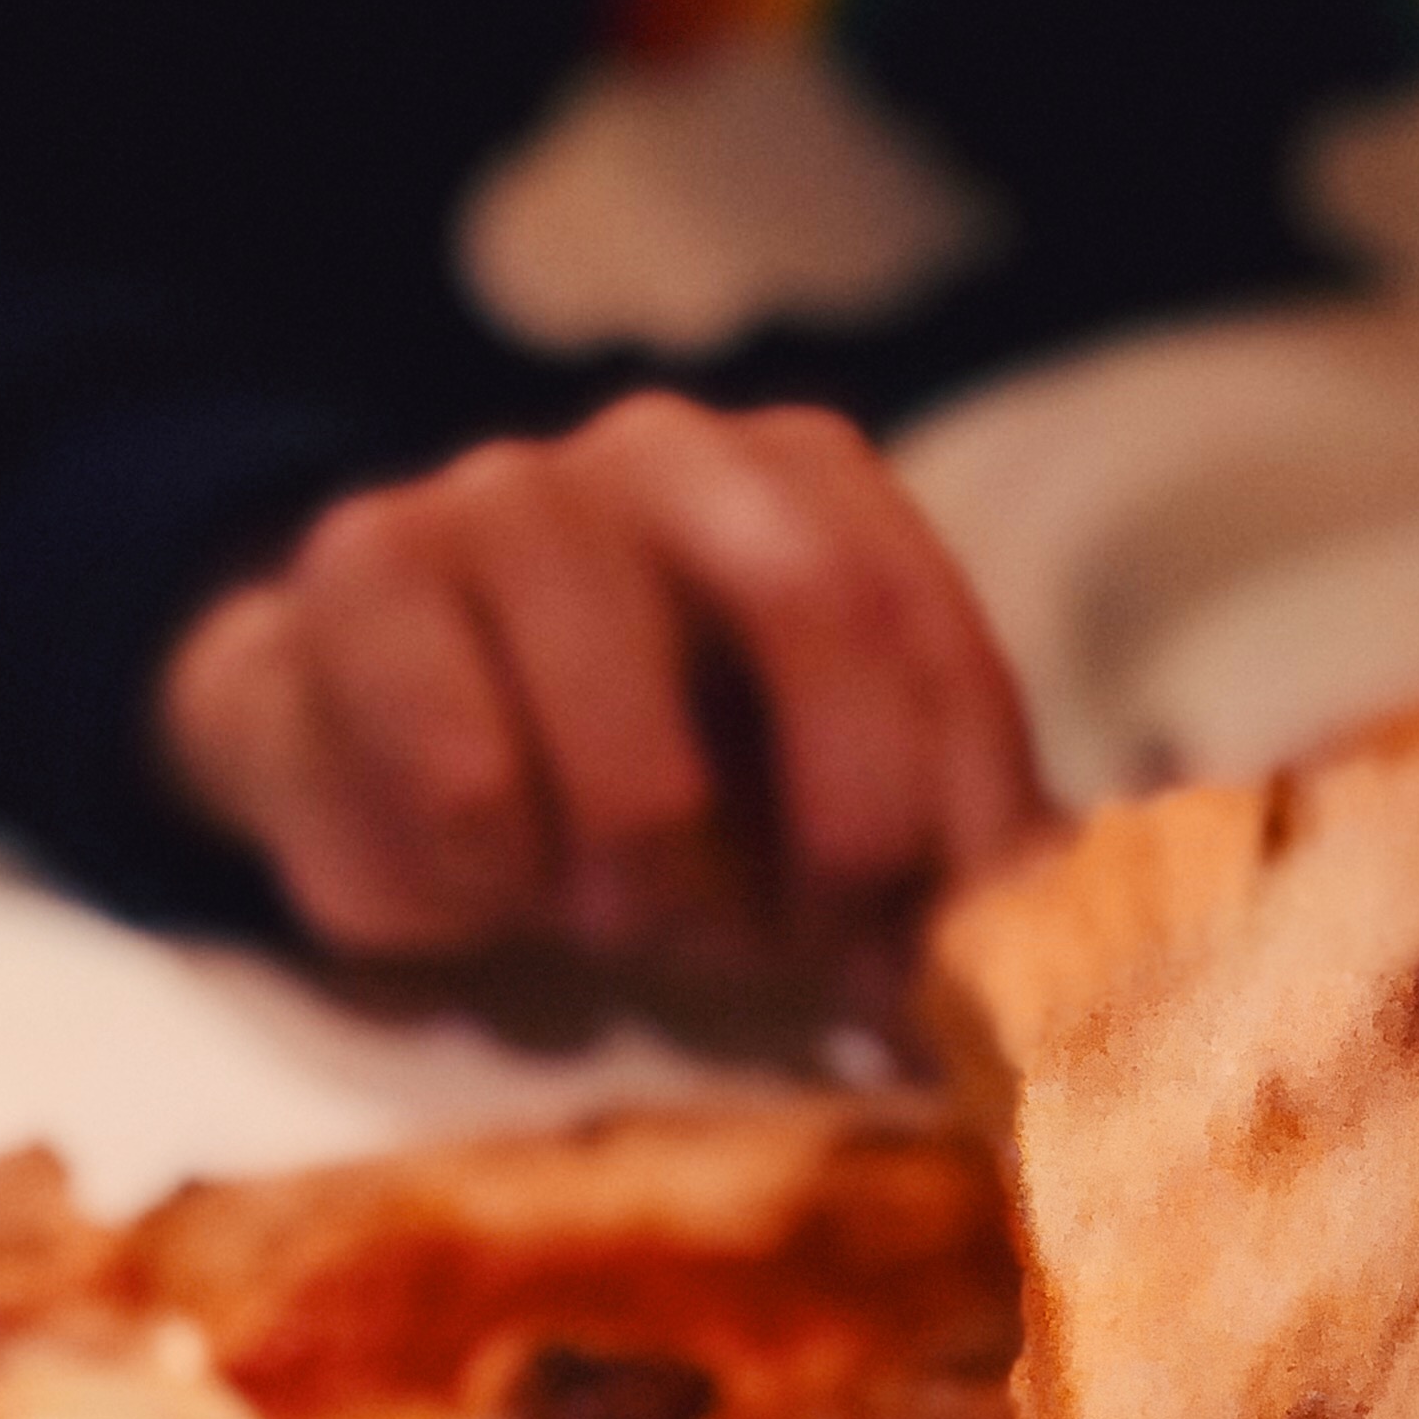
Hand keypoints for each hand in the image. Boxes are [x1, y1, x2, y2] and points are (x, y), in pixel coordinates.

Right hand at [155, 391, 1044, 978]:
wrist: (351, 727)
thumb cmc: (613, 777)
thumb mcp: (790, 806)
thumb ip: (927, 852)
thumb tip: (1066, 949)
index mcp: (802, 482)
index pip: (932, 639)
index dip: (956, 825)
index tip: (943, 968)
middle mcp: (665, 450)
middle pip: (819, 617)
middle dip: (840, 838)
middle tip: (800, 959)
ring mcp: (504, 494)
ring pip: (639, 773)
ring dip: (651, 902)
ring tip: (613, 921)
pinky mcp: (368, 576)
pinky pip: (474, 794)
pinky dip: (499, 887)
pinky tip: (484, 877)